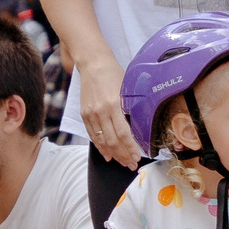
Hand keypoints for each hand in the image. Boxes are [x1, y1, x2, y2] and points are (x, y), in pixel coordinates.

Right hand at [75, 53, 140, 168]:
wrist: (93, 64)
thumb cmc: (115, 74)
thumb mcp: (129, 88)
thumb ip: (133, 106)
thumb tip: (144, 125)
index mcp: (114, 104)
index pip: (124, 133)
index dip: (131, 148)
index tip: (138, 157)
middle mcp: (101, 111)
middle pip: (112, 140)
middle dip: (123, 155)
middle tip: (132, 164)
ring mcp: (91, 113)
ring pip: (102, 140)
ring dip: (113, 154)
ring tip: (122, 162)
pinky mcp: (84, 113)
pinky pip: (92, 134)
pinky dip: (100, 146)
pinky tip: (107, 154)